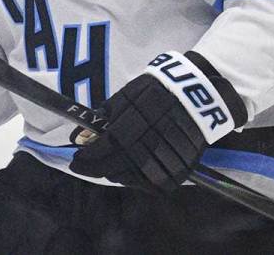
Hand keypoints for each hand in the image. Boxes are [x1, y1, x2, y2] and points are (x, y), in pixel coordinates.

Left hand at [69, 51, 245, 192]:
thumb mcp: (128, 95)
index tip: (75, 158)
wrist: (198, 95)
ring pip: (129, 178)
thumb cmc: (158, 90)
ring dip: (113, 173)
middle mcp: (148, 147)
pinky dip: (133, 178)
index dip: (87, 157)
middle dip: (94, 168)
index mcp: (135, 126)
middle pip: (113, 167)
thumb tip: (80, 136)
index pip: (104, 150)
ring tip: (104, 166)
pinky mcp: (177, 172)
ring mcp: (164, 163)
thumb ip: (104, 117)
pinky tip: (125, 171)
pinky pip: (148, 183)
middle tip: (84, 165)